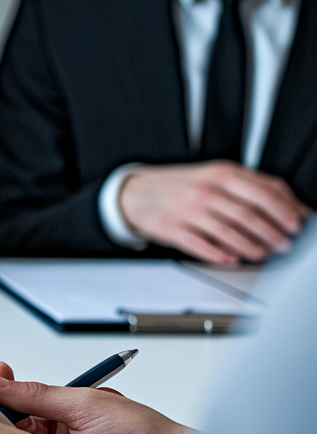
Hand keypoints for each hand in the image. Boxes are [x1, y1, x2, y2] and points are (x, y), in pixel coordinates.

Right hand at [118, 161, 311, 263]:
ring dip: (250, 246)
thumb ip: (254, 188)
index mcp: (222, 173)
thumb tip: (292, 206)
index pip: (263, 192)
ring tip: (262, 254)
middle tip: (284, 244)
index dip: (284, 211)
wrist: (137, 193)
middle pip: (248, 214)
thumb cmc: (182, 186)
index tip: (297, 225)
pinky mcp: (172, 229)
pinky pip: (199, 245)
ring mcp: (187, 210)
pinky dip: (218, 254)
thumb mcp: (218, 176)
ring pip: (227, 231)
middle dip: (272, 233)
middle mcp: (206, 190)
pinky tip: (231, 259)